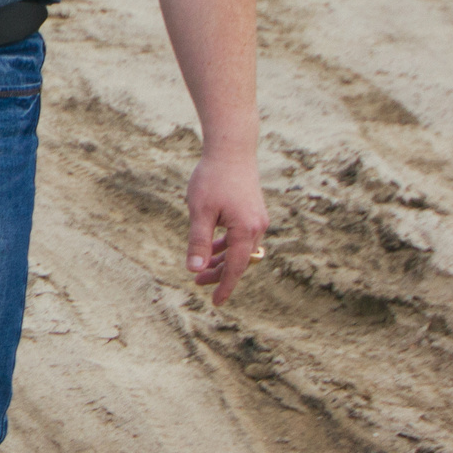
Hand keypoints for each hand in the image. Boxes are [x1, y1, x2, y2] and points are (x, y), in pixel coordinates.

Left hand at [184, 148, 267, 306]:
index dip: (225, 286)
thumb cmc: (212, 179)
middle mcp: (257, 227)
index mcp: (246, 230)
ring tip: (201, 269)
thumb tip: (195, 269)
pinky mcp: (254, 212)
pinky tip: (212, 248)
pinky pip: (242, 238)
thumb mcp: (200, 212)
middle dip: (220, 273)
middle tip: (197, 282)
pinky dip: (227, 246)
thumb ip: (198, 242)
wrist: (231, 150)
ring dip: (222, 260)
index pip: (235, 267)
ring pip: (241, 250)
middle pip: (240, 261)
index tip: (216, 302)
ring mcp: (258, 219)